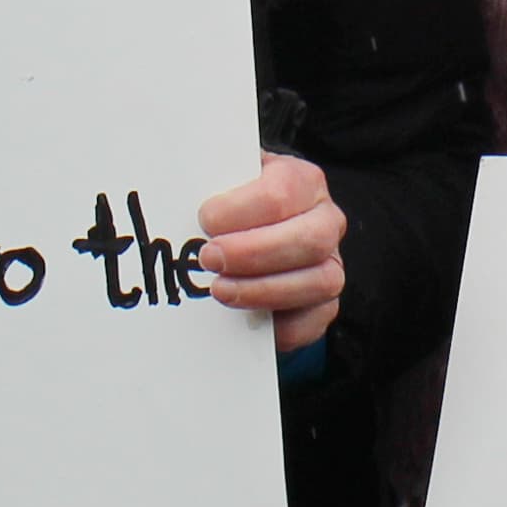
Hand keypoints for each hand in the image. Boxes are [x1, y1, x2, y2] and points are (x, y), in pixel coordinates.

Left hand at [198, 152, 347, 355]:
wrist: (246, 231)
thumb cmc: (233, 205)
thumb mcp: (224, 179)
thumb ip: (210, 183)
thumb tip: (176, 195)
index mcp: (302, 181)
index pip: (282, 192)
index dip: (240, 210)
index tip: (205, 220)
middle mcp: (325, 220)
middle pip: (310, 240)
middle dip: (253, 254)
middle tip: (208, 259)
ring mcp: (330, 263)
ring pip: (320, 282)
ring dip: (263, 290)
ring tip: (219, 290)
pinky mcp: (323, 303)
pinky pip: (314, 321)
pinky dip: (280, 327)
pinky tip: (243, 319)